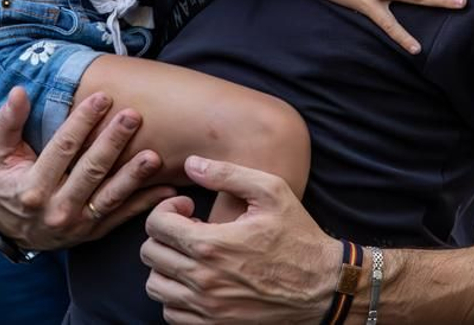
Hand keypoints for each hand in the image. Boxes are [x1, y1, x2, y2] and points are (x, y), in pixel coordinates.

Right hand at [0, 87, 175, 250]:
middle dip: (113, 141)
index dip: (82, 122)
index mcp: (33, 187)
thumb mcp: (0, 156)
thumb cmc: (9, 185)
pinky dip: (147, 203)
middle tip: (133, 115)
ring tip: (154, 155)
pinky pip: (124, 216)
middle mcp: (57, 208)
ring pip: (111, 196)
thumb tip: (18, 91)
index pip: (63, 148)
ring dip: (134, 175)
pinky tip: (169, 188)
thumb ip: (8, 123)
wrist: (13, 233)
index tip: (102, 97)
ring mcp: (78, 223)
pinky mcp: (95, 231)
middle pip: (91, 170)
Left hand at [141, 157, 341, 324]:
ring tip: (192, 255)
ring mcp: (207, 308)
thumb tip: (191, 164)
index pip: (155, 226)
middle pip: (150, 255)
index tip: (189, 209)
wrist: (323, 287)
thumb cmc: (298, 236)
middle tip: (192, 229)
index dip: (166, 209)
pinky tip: (197, 280)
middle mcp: (202, 280)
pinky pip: (171, 313)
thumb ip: (227, 174)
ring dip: (167, 266)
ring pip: (156, 286)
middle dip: (165, 235)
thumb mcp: (270, 192)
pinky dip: (176, 296)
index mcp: (211, 245)